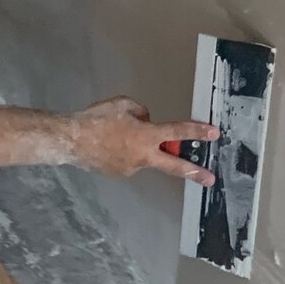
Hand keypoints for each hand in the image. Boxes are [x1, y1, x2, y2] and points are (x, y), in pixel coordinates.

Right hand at [73, 97, 218, 184]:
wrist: (70, 141)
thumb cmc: (97, 118)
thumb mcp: (123, 104)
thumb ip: (141, 113)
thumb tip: (147, 122)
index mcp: (146, 136)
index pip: (177, 133)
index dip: (197, 132)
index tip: (214, 134)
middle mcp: (143, 157)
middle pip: (174, 165)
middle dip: (194, 172)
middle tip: (210, 179)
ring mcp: (131, 169)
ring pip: (144, 157)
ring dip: (139, 148)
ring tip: (113, 135)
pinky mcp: (119, 175)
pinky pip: (129, 160)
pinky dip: (125, 152)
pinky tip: (108, 145)